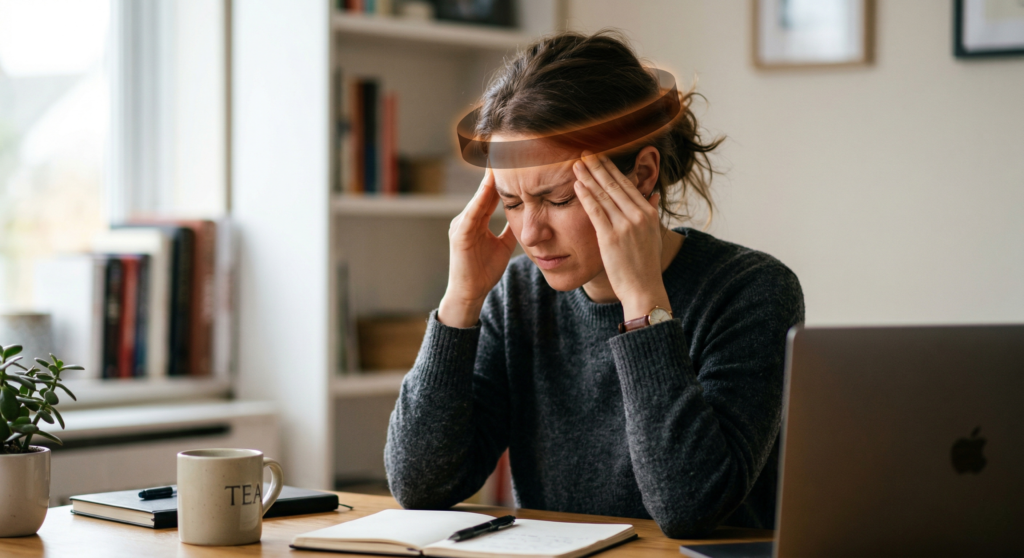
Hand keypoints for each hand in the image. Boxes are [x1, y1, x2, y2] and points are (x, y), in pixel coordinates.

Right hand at [439, 167, 516, 327]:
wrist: (469, 295)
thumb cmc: (483, 271)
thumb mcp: (502, 246)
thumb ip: (510, 229)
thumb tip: (525, 215)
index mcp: (476, 219)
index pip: (491, 192)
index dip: (503, 176)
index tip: (516, 158)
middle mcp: (466, 217)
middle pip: (484, 189)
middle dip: (495, 170)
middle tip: (508, 147)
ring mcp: (461, 225)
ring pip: (479, 196)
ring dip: (490, 178)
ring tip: (500, 159)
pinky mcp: (460, 235)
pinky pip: (473, 213)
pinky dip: (482, 197)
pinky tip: (491, 184)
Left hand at [572, 151, 670, 320]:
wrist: (644, 289)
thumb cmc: (645, 265)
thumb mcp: (654, 236)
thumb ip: (651, 213)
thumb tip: (653, 195)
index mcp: (648, 213)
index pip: (627, 185)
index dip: (612, 169)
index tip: (601, 157)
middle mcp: (639, 215)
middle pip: (615, 184)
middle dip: (599, 166)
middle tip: (586, 152)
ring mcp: (625, 225)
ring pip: (604, 194)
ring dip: (589, 177)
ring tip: (577, 163)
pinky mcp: (610, 237)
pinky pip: (596, 211)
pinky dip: (586, 196)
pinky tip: (577, 185)